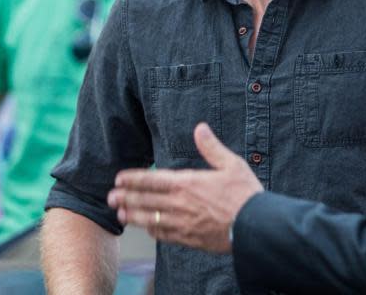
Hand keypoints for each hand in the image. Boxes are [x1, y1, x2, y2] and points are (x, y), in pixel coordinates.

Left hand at [107, 123, 262, 252]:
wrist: (255, 227)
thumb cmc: (245, 194)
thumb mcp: (232, 164)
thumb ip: (211, 147)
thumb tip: (200, 127)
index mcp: (188, 183)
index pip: (152, 180)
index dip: (134, 179)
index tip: (119, 178)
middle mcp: (180, 204)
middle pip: (145, 200)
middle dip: (126, 197)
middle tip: (110, 197)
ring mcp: (182, 223)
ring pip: (150, 219)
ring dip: (133, 215)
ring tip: (120, 214)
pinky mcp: (189, 238)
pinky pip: (164, 234)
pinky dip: (152, 230)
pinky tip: (147, 228)